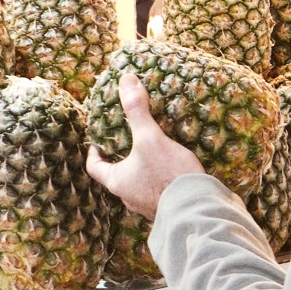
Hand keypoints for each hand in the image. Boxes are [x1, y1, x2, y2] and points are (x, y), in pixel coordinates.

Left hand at [86, 73, 203, 219]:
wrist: (197, 209)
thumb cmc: (167, 175)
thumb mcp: (150, 139)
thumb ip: (137, 111)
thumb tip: (126, 80)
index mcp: (117, 181)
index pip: (95, 167)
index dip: (94, 153)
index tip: (97, 142)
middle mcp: (128, 197)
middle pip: (118, 175)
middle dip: (123, 159)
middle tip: (130, 142)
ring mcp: (147, 206)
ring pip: (138, 185)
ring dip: (143, 171)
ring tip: (155, 154)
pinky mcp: (166, 209)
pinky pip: (158, 193)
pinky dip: (161, 181)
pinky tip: (174, 171)